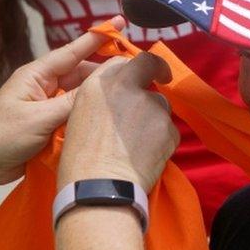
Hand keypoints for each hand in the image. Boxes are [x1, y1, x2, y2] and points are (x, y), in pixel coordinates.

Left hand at [0, 17, 126, 191]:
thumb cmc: (2, 136)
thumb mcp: (39, 118)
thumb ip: (72, 102)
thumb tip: (104, 88)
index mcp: (37, 74)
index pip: (73, 51)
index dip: (97, 37)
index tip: (120, 22)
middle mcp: (44, 85)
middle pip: (82, 73)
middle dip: (106, 72)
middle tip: (137, 72)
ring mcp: (47, 105)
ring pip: (81, 94)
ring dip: (99, 95)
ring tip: (130, 92)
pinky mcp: (50, 124)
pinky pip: (75, 113)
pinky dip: (90, 113)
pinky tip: (111, 115)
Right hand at [58, 51, 177, 193]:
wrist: (100, 188)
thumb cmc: (80, 160)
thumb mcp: (80, 117)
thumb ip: (103, 99)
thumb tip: (120, 97)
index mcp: (99, 84)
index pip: (125, 61)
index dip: (135, 68)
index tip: (144, 74)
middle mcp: (127, 87)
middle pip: (150, 69)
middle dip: (158, 73)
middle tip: (161, 82)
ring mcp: (151, 106)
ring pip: (161, 104)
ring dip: (154, 117)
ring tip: (138, 144)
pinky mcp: (168, 127)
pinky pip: (169, 130)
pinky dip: (162, 141)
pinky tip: (146, 157)